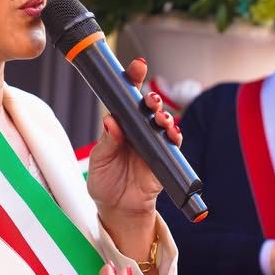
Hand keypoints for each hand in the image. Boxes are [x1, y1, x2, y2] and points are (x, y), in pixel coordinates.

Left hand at [86, 58, 180, 248]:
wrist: (117, 208)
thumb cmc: (105, 181)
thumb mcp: (99, 161)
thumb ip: (107, 142)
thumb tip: (111, 121)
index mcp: (121, 124)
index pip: (127, 97)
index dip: (133, 79)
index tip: (137, 66)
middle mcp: (138, 130)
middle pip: (149, 106)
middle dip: (152, 98)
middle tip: (150, 100)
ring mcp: (153, 142)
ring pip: (164, 121)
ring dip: (164, 116)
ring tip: (159, 117)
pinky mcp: (165, 158)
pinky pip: (174, 143)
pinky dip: (175, 136)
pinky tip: (173, 132)